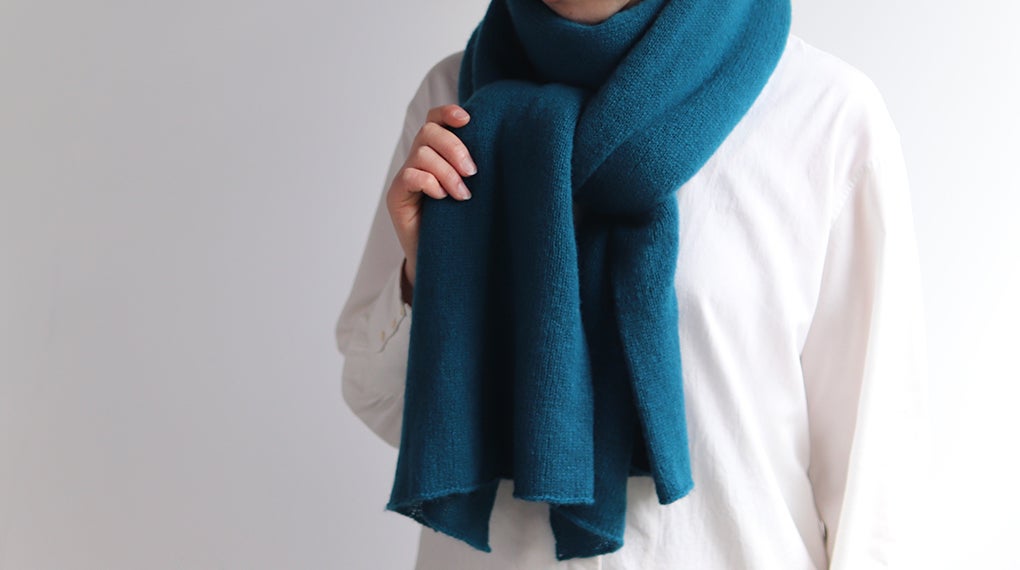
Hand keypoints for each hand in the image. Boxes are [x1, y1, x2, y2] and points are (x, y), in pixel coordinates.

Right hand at [386, 104, 476, 290]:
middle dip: (454, 147)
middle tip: (472, 172)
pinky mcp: (396, 197)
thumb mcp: (474, 189)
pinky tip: (442, 198)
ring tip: (462, 194)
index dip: (448, 113)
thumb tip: (504, 146)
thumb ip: (476, 168)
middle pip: (429, 131)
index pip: (435, 120)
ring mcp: (405, 178)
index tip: (468, 119)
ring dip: (446, 172)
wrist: (445, 261)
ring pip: (422, 154)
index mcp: (437, 153)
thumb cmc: (464, 223)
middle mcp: (418, 160)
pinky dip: (429, 183)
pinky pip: (409, 176)